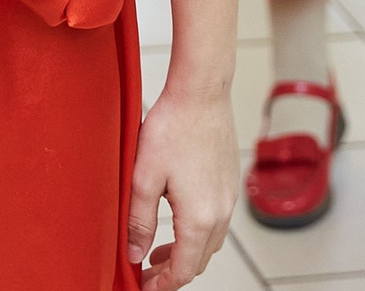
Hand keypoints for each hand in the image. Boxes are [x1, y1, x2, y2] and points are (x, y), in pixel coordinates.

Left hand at [128, 85, 237, 289]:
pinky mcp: (230, 183)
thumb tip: (134, 254)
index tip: (144, 286)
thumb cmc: (172, 128)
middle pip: (200, 261)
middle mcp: (220, 213)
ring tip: (158, 249)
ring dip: (186, 252)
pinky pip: (216, 221)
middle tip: (147, 272)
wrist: (201, 93)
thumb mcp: (143, 178)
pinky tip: (178, 219)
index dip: (162, 284)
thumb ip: (138, 221)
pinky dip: (198, 232)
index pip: (184, 270)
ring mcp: (229, 198)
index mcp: (199, 218)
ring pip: (210, 242)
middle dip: (173, 272)